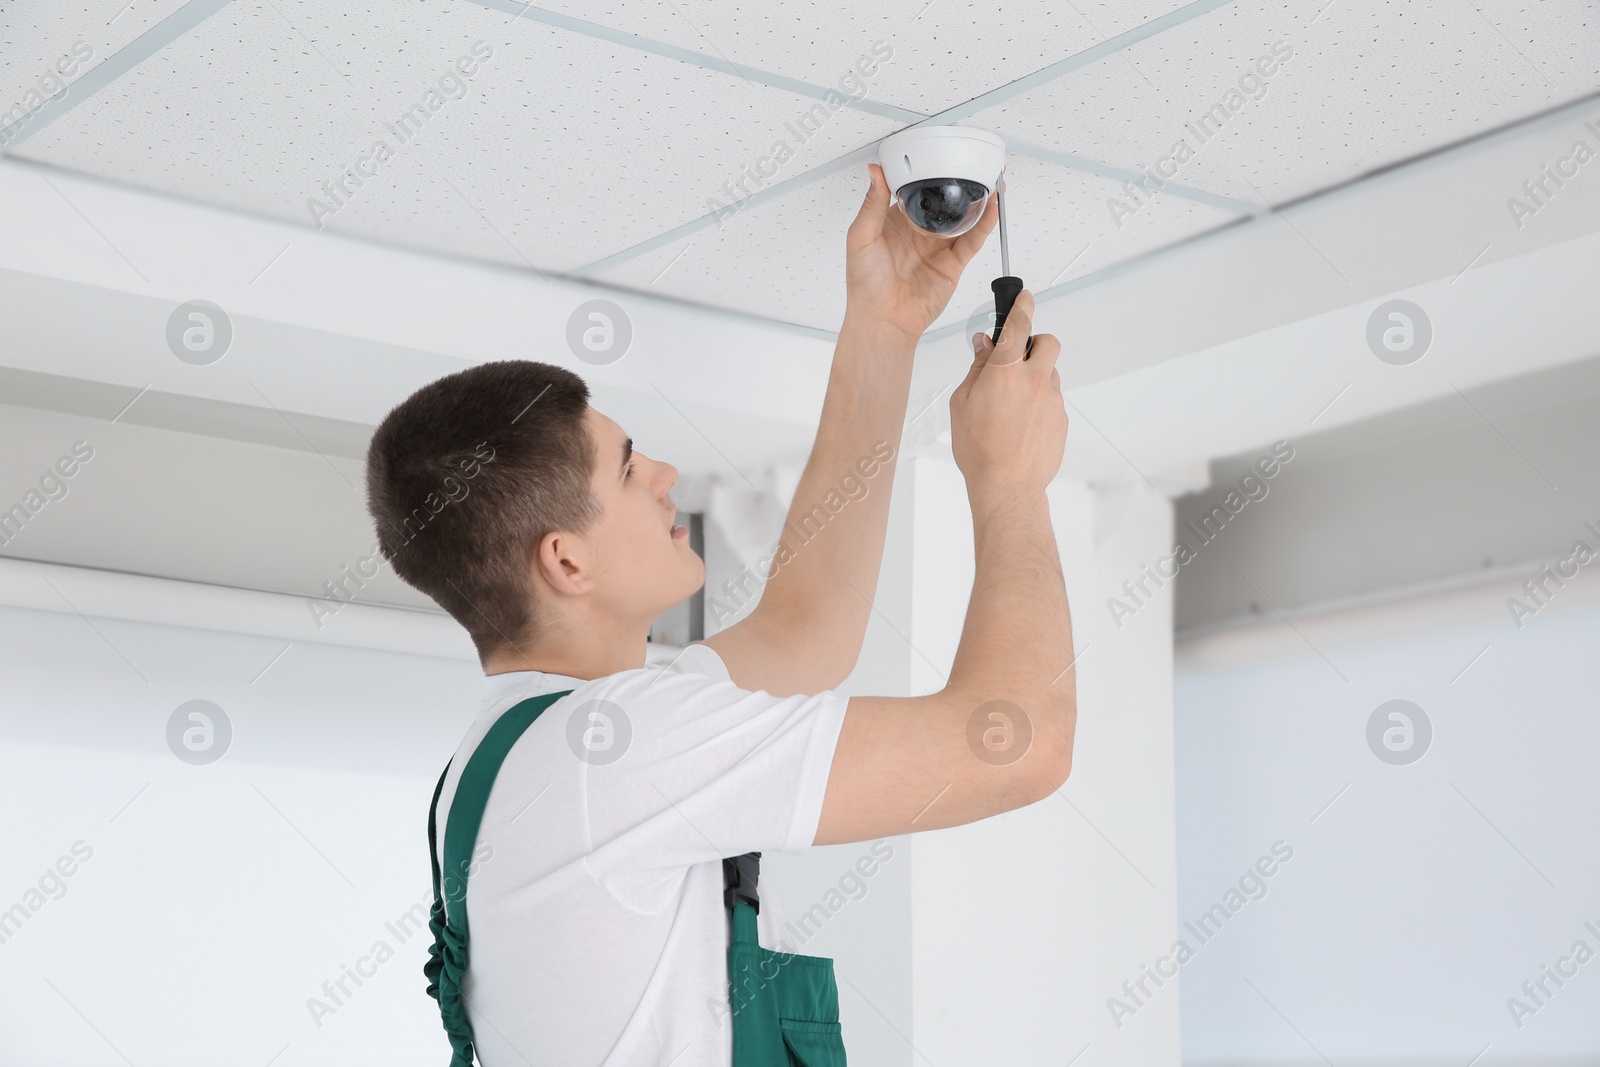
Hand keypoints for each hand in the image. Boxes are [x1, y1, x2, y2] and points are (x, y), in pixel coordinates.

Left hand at [843, 162, 998, 342]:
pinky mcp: (953, 263)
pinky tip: (992, 205)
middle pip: (943, 200)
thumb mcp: (861, 237)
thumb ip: (872, 204)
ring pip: (962, 216)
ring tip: (989, 177)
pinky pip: (973, 238)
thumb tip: (875, 172)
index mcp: (894, 222)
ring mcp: (938, 246)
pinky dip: (985, 221)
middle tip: (970, 160)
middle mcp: (918, 232)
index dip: (925, 172)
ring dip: (977, 197)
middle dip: (957, 181)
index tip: (935, 152)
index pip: (913, 189)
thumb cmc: (865, 286)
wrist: (883, 320)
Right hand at [949, 290, 1067, 496]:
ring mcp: (1052, 400)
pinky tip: (1021, 426)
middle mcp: (1034, 380)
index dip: (1022, 305)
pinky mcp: (1062, 420)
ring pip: (1050, 373)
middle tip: (1017, 360)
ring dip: (1036, 378)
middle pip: (1048, 342)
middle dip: (1035, 343)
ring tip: (1013, 405)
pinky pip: (1052, 401)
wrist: (1008, 486)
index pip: (1019, 324)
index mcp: (1005, 371)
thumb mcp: (961, 404)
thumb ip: (976, 369)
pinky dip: (1039, 404)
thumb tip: (984, 346)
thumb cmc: (979, 450)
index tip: (1024, 297)